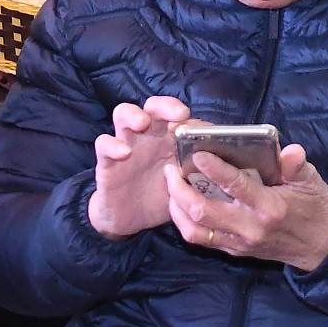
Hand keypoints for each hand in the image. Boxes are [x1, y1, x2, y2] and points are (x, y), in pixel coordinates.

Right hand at [89, 96, 191, 238]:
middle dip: (165, 106)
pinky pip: (104, 144)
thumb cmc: (160, 197)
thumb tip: (224, 166)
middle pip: (153, 107)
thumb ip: (198, 175)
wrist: (129, 220)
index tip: (201, 127)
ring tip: (142, 123)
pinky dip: (112, 145)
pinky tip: (123, 152)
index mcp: (169, 140)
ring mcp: (125, 145)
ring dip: (133, 115)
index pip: (177, 116)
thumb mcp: (184, 187)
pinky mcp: (106, 161)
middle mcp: (148, 137)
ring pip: (123, 114)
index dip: (191, 117)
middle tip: (178, 114)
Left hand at [164, 143, 327, 272]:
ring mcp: (239, 242)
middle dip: (180, 189)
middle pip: (204, 211)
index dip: (215, 169)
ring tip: (169, 185)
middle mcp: (249, 227)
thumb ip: (297, 166)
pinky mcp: (233, 250)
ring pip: (195, 229)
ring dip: (176, 207)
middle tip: (170, 168)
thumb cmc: (313, 208)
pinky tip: (178, 204)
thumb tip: (290, 150)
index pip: (236, 187)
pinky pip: (200, 239)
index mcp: (269, 207)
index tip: (197, 153)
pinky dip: (184, 221)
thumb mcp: (312, 182)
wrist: (319, 248)